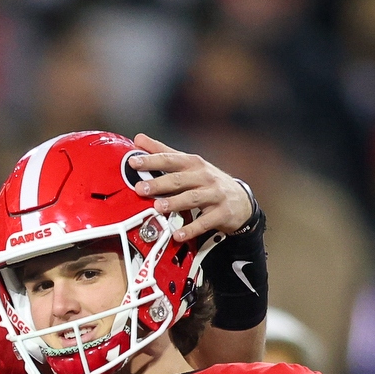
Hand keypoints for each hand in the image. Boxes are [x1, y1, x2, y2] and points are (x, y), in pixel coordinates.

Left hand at [128, 134, 254, 241]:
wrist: (241, 201)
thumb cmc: (208, 181)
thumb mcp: (189, 164)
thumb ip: (163, 152)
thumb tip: (138, 138)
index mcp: (193, 164)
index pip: (170, 159)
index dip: (152, 160)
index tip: (134, 162)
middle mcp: (204, 177)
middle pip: (179, 179)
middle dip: (159, 183)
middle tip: (141, 189)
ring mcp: (214, 194)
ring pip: (192, 198)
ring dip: (175, 203)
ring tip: (158, 207)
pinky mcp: (222, 213)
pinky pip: (205, 222)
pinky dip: (191, 229)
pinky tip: (178, 235)